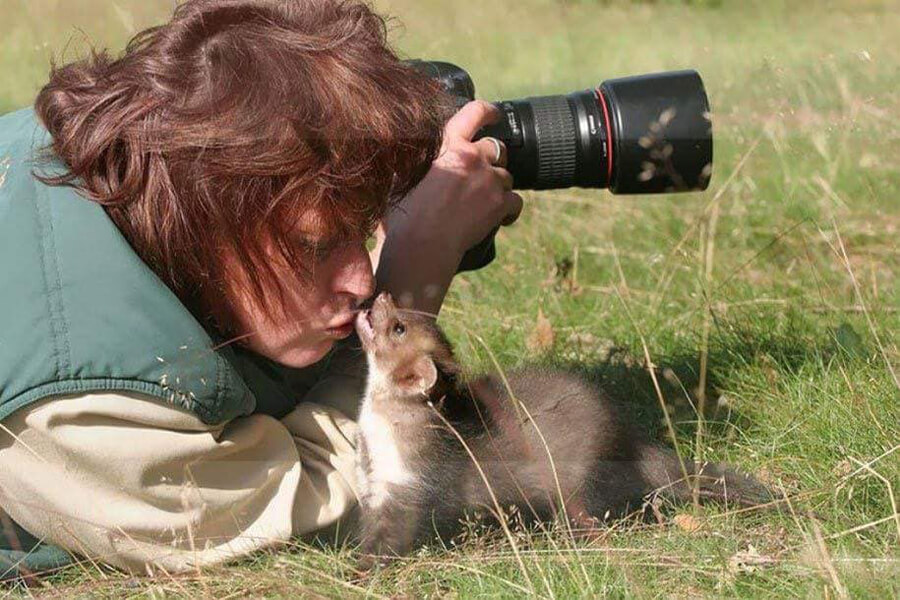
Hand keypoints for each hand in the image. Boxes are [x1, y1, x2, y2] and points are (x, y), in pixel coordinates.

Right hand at [373, 100, 523, 314]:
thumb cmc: (405, 213)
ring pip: (506, 176)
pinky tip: (500, 218)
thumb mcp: (404, 176)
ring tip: (482, 202)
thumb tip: (410, 155)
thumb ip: (417, 161)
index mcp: (449, 145)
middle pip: (496, 148)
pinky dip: (510, 210)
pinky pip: (516, 201)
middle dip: (492, 160)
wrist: (422, 242)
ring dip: (498, 186)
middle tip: (479, 176)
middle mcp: (473, 157)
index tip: (494, 114)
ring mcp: (490, 180)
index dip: (488, 111)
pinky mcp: (500, 204)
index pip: (474, 113)